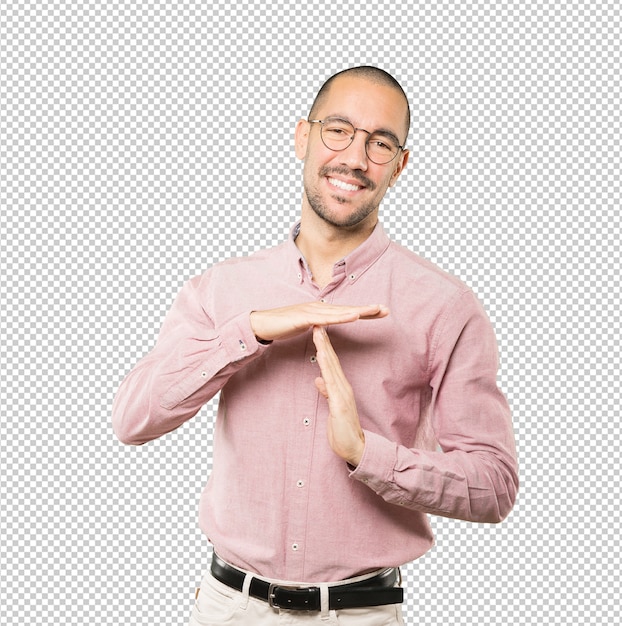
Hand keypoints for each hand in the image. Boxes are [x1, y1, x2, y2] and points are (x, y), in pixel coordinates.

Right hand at [250, 302, 387, 342]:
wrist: (261, 325)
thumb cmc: (281, 326)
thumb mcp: (304, 327)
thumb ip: (316, 327)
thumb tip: (325, 328)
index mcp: (319, 311)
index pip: (345, 312)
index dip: (363, 312)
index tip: (380, 313)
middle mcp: (318, 308)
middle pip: (347, 309)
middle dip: (367, 309)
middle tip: (386, 310)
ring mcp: (311, 311)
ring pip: (339, 312)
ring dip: (358, 311)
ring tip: (375, 311)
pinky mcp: (304, 318)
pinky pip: (326, 319)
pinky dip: (341, 317)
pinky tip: (353, 317)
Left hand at [313, 325, 365, 466]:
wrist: (355, 448)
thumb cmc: (342, 430)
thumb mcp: (332, 408)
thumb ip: (326, 393)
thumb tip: (319, 380)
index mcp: (340, 388)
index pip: (330, 363)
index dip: (324, 346)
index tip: (317, 331)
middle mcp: (343, 387)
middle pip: (332, 360)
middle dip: (324, 341)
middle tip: (317, 322)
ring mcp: (343, 394)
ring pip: (332, 367)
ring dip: (325, 348)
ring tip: (318, 332)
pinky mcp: (341, 404)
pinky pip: (332, 382)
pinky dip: (327, 368)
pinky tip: (322, 357)